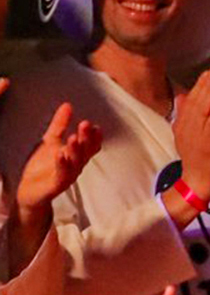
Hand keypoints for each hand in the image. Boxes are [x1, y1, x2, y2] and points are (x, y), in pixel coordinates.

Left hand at [14, 100, 100, 214]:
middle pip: (85, 151)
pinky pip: (62, 175)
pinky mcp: (57, 185)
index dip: (95, 136)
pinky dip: (63, 165)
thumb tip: (68, 105)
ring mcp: (68, 176)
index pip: (91, 145)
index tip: (95, 125)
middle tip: (85, 125)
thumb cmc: (43, 166)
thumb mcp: (50, 141)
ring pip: (76, 163)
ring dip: (76, 150)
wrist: (29, 189)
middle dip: (86, 139)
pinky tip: (61, 155)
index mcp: (77, 156)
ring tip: (74, 138)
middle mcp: (76, 166)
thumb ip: (60, 125)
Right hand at [171, 70, 209, 200]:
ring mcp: (194, 136)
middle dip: (204, 85)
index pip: (190, 101)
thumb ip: (186, 116)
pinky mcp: (205, 144)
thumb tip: (184, 97)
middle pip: (195, 102)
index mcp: (182, 125)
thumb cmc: (197, 160)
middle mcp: (186, 128)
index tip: (208, 73)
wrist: (197, 183)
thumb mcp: (187, 136)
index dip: (199, 86)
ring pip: (202, 110)